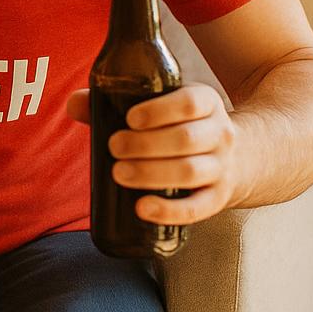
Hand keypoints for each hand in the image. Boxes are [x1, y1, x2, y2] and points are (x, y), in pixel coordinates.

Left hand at [66, 83, 242, 225]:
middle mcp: (221, 133)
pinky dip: (170, 211)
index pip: (190, 103)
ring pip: (191, 172)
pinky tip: (143, 208)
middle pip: (187, 139)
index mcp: (206, 103)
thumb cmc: (181, 126)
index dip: (160, 111)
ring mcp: (223, 167)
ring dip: (152, 174)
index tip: (131, 119)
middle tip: (114, 147)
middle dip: (146, 145)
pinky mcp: (219, 197)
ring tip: (119, 173)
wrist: (238, 157)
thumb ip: (116, 102)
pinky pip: (199, 208)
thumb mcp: (163, 107)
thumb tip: (74, 103)